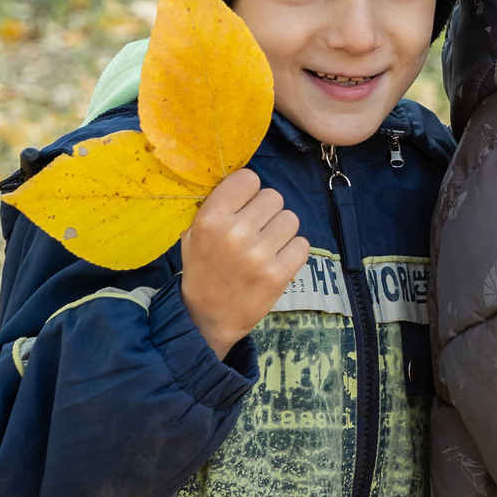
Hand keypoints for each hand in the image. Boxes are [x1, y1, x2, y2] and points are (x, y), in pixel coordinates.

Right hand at [179, 168, 309, 359]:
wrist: (208, 317)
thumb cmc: (203, 270)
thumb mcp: (194, 234)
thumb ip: (218, 207)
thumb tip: (246, 183)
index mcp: (211, 219)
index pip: (248, 179)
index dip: (249, 191)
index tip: (245, 205)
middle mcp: (236, 233)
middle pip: (274, 196)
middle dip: (267, 212)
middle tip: (256, 230)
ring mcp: (259, 254)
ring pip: (291, 219)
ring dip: (281, 231)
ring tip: (266, 247)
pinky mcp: (279, 273)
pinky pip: (302, 244)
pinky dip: (293, 252)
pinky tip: (276, 261)